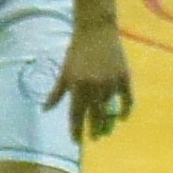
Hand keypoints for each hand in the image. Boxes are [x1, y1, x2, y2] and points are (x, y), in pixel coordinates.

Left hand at [51, 18, 135, 137]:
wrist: (96, 30)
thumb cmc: (77, 51)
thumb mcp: (65, 72)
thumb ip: (56, 93)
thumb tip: (45, 110)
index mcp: (78, 87)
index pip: (76, 116)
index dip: (76, 130)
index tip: (76, 141)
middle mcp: (95, 88)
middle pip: (96, 117)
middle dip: (94, 131)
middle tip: (94, 138)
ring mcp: (111, 84)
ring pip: (111, 110)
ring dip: (108, 123)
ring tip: (105, 131)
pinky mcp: (124, 77)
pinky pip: (127, 99)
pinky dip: (125, 110)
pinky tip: (122, 118)